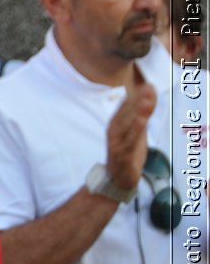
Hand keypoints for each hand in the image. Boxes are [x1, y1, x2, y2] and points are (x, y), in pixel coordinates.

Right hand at [105, 64, 155, 190]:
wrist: (119, 178)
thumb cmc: (127, 151)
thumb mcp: (137, 130)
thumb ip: (143, 112)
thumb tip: (149, 91)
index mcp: (116, 124)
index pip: (126, 107)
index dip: (137, 95)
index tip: (149, 86)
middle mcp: (114, 131)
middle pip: (126, 114)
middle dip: (138, 101)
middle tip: (148, 88)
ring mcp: (117, 143)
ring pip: (127, 126)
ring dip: (136, 113)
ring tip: (146, 102)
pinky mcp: (122, 155)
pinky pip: (129, 142)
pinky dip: (135, 131)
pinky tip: (140, 122)